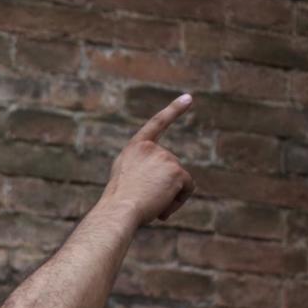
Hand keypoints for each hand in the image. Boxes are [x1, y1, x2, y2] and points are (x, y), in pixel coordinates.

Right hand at [100, 93, 194, 225]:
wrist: (119, 210)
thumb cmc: (118, 203)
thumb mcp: (125, 179)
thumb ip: (143, 170)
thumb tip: (167, 177)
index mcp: (135, 148)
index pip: (157, 124)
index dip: (174, 110)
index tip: (188, 98)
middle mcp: (151, 148)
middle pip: (170, 166)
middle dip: (163, 186)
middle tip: (144, 200)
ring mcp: (165, 157)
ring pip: (179, 180)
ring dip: (169, 196)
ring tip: (149, 205)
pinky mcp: (177, 171)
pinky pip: (187, 188)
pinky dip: (178, 201)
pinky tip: (161, 209)